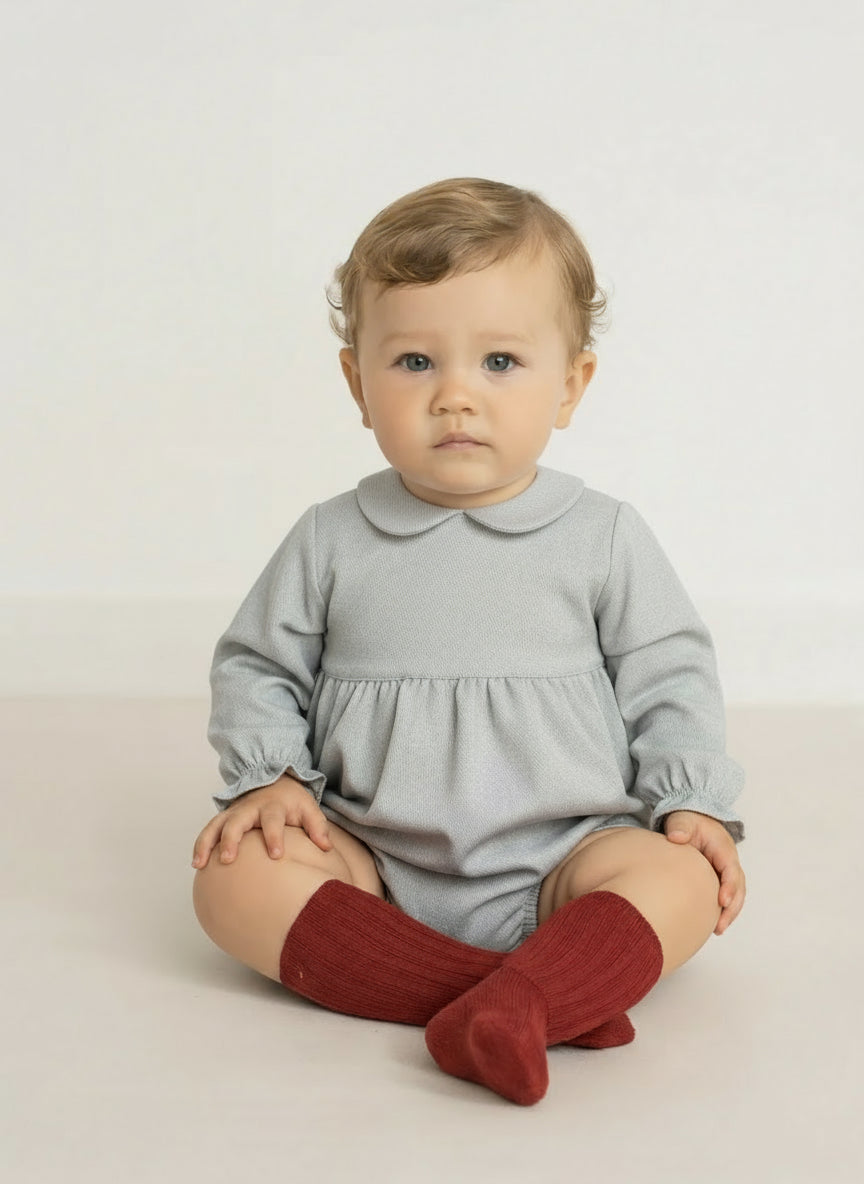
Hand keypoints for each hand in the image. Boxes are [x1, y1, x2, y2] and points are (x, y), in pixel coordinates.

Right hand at [191, 775, 331, 868]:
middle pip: (237, 821)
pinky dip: (200, 845)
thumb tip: (326, 848)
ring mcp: (234, 812)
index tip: (276, 855)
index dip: (274, 836)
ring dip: (207, 843)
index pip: (273, 820)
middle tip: (228, 859)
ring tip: (200, 864)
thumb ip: (317, 827)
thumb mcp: (309, 809)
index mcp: (273, 806)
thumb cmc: (292, 801)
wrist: (274, 781)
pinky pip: (209, 830)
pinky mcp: (224, 818)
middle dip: (231, 839)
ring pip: (216, 825)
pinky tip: (197, 864)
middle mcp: (250, 808)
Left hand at [662, 810, 745, 935]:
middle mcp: (729, 862)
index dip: (729, 886)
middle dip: (732, 908)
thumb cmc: (689, 822)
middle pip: (739, 887)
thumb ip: (681, 828)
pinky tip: (711, 925)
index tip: (722, 901)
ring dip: (729, 914)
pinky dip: (723, 911)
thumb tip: (676, 838)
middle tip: (720, 926)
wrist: (692, 822)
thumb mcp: (683, 820)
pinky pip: (726, 897)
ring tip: (718, 930)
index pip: (731, 870)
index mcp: (723, 849)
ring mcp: (725, 873)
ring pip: (735, 896)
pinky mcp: (719, 880)